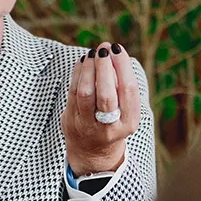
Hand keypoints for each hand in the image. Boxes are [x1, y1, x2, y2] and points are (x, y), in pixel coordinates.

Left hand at [61, 42, 140, 175]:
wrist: (93, 152)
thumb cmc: (113, 122)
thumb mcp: (125, 111)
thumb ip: (120, 87)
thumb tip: (112, 53)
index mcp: (129, 122)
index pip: (128, 91)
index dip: (122, 67)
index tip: (117, 49)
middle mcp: (109, 127)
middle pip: (106, 95)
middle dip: (104, 68)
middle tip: (104, 49)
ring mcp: (88, 126)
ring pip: (85, 94)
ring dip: (88, 69)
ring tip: (92, 53)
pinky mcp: (70, 123)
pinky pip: (72, 94)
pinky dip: (77, 75)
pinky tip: (82, 62)